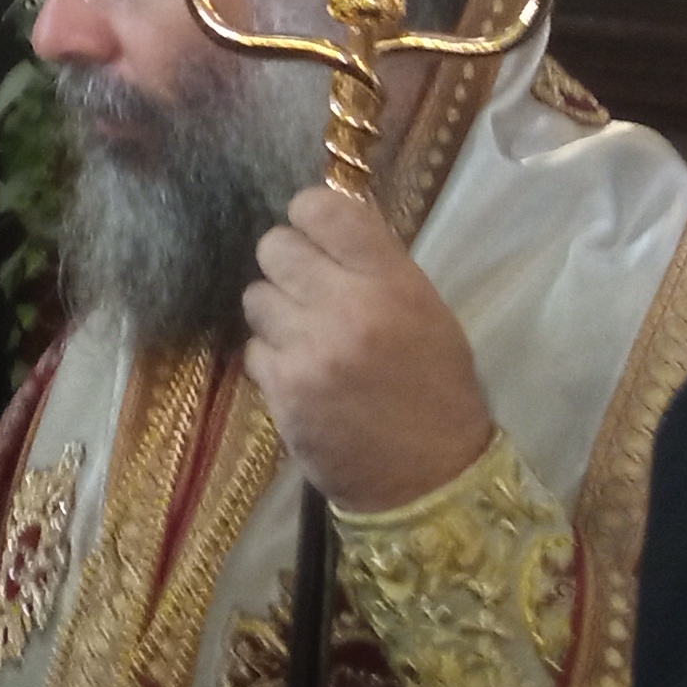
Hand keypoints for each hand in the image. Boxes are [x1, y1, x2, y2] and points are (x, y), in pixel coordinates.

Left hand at [243, 187, 495, 512]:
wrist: (428, 477)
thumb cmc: (434, 391)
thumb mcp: (427, 314)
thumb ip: (377, 267)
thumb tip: (328, 225)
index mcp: (394, 282)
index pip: (323, 209)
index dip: (308, 214)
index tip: (312, 233)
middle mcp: (349, 306)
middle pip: (274, 245)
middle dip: (285, 264)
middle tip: (304, 289)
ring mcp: (310, 348)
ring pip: (255, 296)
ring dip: (274, 313)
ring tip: (304, 337)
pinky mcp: (282, 387)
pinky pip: (252, 348)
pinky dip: (270, 359)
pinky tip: (300, 375)